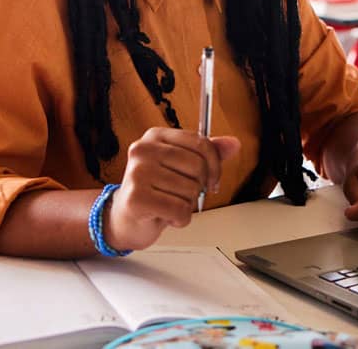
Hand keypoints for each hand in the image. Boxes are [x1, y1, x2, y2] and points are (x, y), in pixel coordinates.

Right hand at [106, 128, 240, 251]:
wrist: (123, 220)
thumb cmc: (153, 192)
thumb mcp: (180, 168)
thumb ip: (207, 155)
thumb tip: (233, 144)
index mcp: (155, 136)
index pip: (200, 143)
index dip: (214, 165)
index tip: (212, 180)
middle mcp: (143, 150)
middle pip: (198, 167)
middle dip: (198, 187)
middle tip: (183, 195)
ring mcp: (137, 173)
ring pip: (190, 191)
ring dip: (187, 205)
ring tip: (169, 204)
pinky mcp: (137, 198)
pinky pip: (180, 211)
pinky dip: (180, 219)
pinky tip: (165, 216)